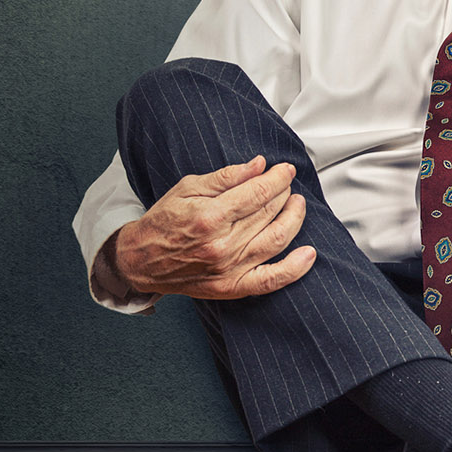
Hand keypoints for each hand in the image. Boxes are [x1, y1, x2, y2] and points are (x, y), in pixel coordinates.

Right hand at [107, 155, 316, 299]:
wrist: (141, 260)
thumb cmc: (164, 221)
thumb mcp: (187, 188)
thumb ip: (226, 177)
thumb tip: (259, 165)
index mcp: (209, 216)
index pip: (259, 192)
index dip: (278, 178)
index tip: (286, 170)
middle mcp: (222, 244)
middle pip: (270, 213)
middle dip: (284, 193)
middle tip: (286, 183)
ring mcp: (229, 268)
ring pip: (277, 239)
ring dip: (294, 218)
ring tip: (296, 204)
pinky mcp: (232, 287)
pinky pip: (272, 280)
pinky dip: (295, 268)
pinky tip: (309, 253)